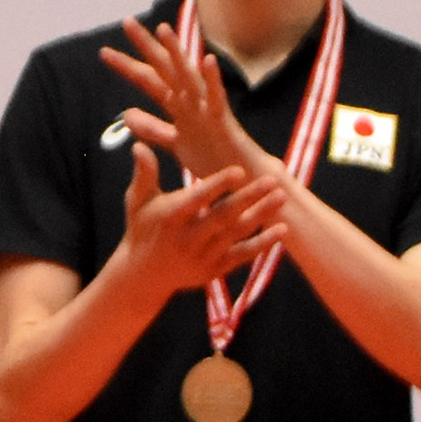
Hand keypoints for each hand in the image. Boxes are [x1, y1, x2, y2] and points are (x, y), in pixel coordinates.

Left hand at [102, 18, 263, 181]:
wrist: (245, 181)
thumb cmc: (214, 161)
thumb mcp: (176, 144)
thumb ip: (153, 129)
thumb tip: (127, 115)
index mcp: (179, 108)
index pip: (150, 81)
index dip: (128, 67)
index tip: (105, 52)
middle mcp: (192, 103)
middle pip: (164, 70)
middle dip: (146, 47)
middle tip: (127, 22)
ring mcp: (207, 111)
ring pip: (189, 78)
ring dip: (177, 53)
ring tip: (163, 29)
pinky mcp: (223, 124)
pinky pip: (218, 100)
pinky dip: (214, 80)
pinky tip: (208, 60)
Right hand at [111, 142, 283, 303]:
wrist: (143, 276)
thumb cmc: (142, 228)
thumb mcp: (137, 201)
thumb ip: (144, 174)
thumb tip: (139, 146)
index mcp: (170, 218)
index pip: (197, 199)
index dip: (218, 185)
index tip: (239, 170)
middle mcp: (187, 239)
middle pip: (223, 216)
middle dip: (249, 198)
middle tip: (273, 179)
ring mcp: (202, 257)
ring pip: (236, 234)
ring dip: (261, 216)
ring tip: (283, 197)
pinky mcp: (213, 271)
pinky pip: (242, 256)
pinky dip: (262, 244)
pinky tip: (282, 230)